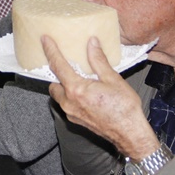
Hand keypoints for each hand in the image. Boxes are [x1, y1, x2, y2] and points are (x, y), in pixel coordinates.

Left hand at [45, 35, 158, 159]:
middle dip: (56, 74)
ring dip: (63, 86)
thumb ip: (98, 61)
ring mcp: (71, 113)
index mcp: (76, 90)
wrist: (130, 134)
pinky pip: (67, 105)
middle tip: (64, 63)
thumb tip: (92, 43)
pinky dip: (70, 96)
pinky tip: (83, 92)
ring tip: (75, 77)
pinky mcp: (76, 120)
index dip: (51, 51)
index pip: (58, 66)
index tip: (45, 40)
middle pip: (53, 84)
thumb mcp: (113, 79)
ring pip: (59, 96)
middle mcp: (69, 103)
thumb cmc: (124, 108)